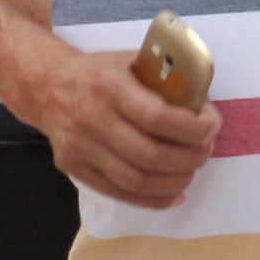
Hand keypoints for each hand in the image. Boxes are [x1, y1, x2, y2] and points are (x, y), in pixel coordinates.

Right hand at [27, 48, 220, 207]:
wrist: (47, 86)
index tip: (212, 127)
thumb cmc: (101, 73)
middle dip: (190, 158)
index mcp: (109, 86)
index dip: (193, 128)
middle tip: (206, 150)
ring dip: (174, 181)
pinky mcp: (74, 167)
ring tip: (192, 170)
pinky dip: (152, 199)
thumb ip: (166, 78)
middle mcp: (91, 118)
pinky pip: (118, 193)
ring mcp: (79, 147)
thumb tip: (204, 104)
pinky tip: (173, 193)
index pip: (158, 117)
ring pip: (135, 180)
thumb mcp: (132, 60)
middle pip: (150, 155)